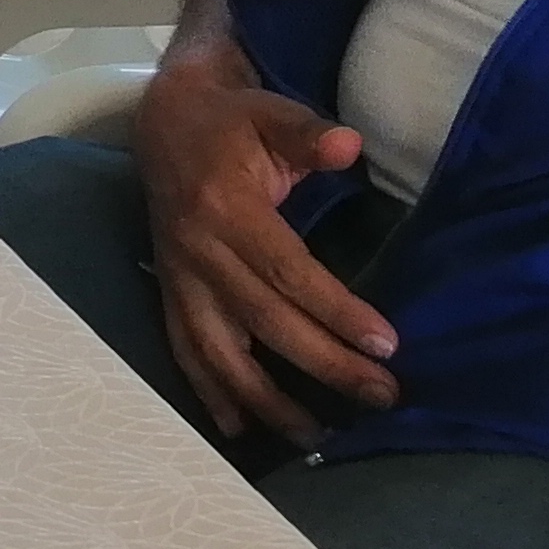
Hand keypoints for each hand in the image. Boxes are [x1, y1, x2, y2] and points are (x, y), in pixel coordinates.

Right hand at [131, 46, 397, 439]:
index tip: (387, 345)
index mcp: (225, 208)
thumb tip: (348, 146)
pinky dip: (209, 394)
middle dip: (325, 365)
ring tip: (316, 437)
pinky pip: (185, 352)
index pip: (287, 271)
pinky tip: (239, 431)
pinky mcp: (170, 294)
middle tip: (381, 396)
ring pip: (219, 352)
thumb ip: (307, 132)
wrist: (162, 123)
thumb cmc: (230, 121)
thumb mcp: (270, 112)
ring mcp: (179, 279)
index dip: (336, 311)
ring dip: (266, 401)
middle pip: (264, 322)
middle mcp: (198, 252)